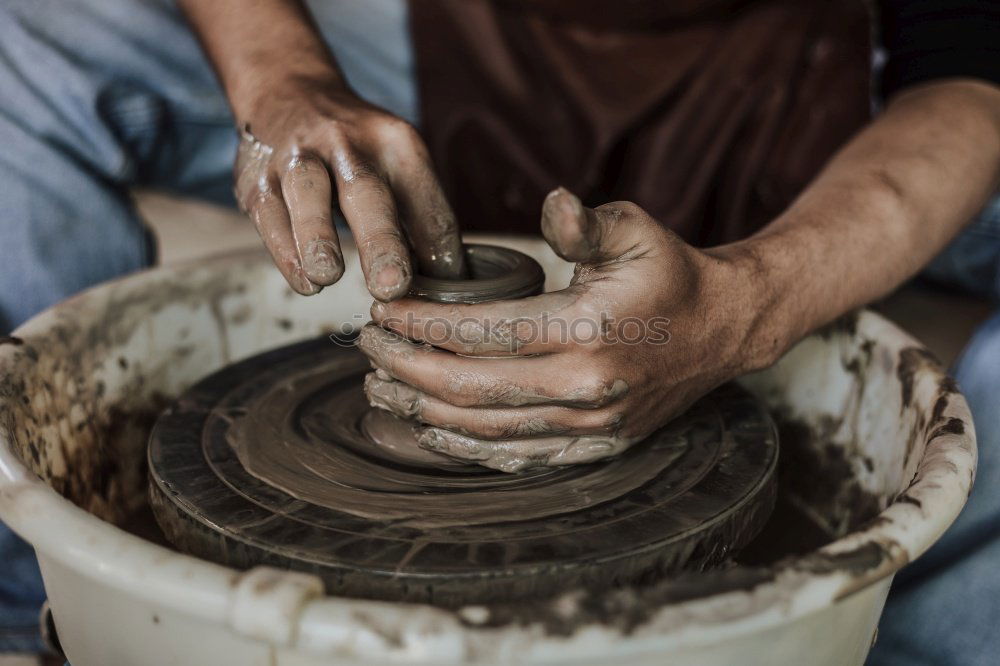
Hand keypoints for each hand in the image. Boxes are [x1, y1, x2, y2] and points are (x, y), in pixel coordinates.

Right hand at [234, 85, 464, 298]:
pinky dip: (286, 251)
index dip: (439, 251)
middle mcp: (348, 144)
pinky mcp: (258, 178)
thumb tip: (446, 282)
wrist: (287, 92)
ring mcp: (299, 157)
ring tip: (328, 277)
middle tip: (391, 286)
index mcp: (397, 144)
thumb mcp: (396, 164)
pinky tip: (306, 282)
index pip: (426, 202)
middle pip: (369, 194)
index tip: (444, 290)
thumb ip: (419, 220)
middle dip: (381, 242)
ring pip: (308, 193)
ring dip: (318, 237)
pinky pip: (270, 215)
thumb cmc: (356, 150)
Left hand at [356, 188, 765, 471]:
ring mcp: (590, 425)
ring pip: (483, 430)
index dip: (421, 322)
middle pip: (467, 388)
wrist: (723, 328)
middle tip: (366, 345)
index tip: (383, 308)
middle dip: (404, 367)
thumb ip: (584, 221)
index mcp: (586, 328)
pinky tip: (431, 430)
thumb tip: (551, 205)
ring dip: (421, 411)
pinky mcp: (595, 447)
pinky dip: (466, 447)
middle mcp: (584, 387)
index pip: (479, 332)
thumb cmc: (670, 273)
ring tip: (381, 387)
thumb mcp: (633, 228)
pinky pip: (518, 458)